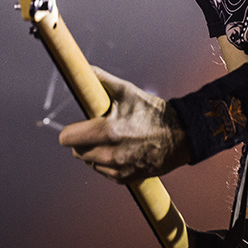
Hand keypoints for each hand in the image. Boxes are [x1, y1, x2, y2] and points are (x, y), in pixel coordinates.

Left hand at [58, 67, 189, 182]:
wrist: (180, 136)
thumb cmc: (151, 111)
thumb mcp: (127, 91)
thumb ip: (101, 80)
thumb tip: (84, 68)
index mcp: (107, 131)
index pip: (67, 138)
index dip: (71, 130)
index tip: (78, 125)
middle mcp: (110, 154)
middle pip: (76, 151)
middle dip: (82, 140)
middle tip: (97, 129)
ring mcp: (117, 169)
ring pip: (89, 162)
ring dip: (94, 152)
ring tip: (112, 139)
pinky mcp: (124, 179)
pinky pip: (102, 171)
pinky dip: (106, 162)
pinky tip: (120, 150)